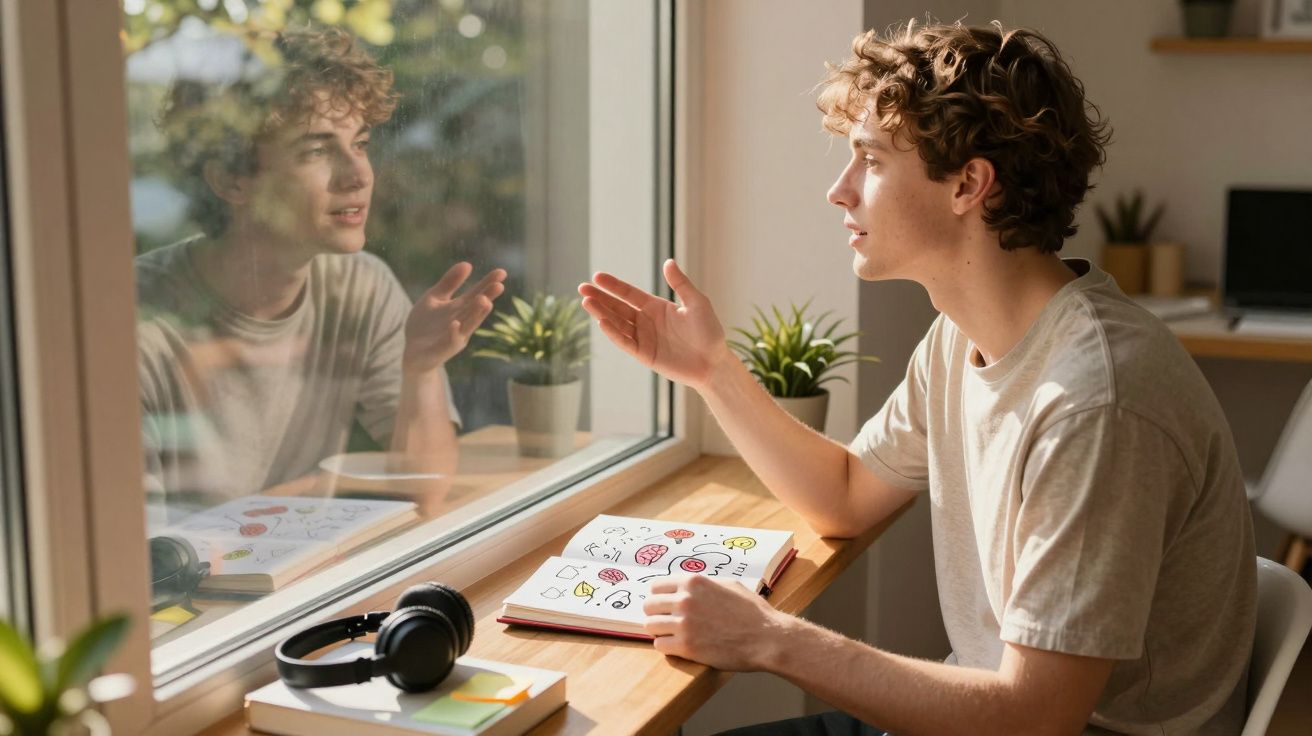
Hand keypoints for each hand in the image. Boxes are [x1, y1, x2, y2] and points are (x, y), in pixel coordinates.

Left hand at [404, 262, 506, 372]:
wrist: (413, 354)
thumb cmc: (426, 325)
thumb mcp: (435, 298)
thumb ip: (450, 283)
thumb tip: (468, 263)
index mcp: (460, 309)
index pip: (477, 294)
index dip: (488, 284)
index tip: (502, 272)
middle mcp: (461, 323)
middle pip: (475, 309)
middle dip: (487, 297)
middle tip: (498, 286)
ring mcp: (453, 338)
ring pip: (467, 325)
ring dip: (476, 314)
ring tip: (484, 300)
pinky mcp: (440, 351)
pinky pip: (448, 342)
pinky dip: (453, 333)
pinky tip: (455, 324)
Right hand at [578, 259, 732, 391]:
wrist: (714, 362)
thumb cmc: (709, 332)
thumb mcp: (697, 303)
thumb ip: (681, 284)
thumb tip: (668, 262)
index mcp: (656, 307)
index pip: (629, 294)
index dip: (613, 286)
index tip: (596, 276)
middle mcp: (646, 321)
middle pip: (617, 307)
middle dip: (600, 298)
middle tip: (582, 288)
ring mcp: (644, 338)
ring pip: (617, 324)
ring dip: (602, 314)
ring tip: (586, 302)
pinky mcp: (645, 355)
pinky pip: (625, 342)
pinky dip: (613, 333)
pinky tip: (602, 322)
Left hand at [642, 573, 788, 671]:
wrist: (767, 638)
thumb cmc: (752, 612)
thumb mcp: (729, 585)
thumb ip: (704, 585)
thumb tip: (689, 586)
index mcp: (693, 582)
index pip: (655, 586)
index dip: (659, 596)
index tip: (664, 604)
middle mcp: (684, 600)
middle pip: (648, 606)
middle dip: (656, 613)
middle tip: (666, 620)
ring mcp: (684, 624)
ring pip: (650, 626)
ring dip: (660, 630)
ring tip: (672, 634)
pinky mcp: (686, 647)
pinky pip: (659, 646)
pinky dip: (666, 646)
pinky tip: (678, 646)